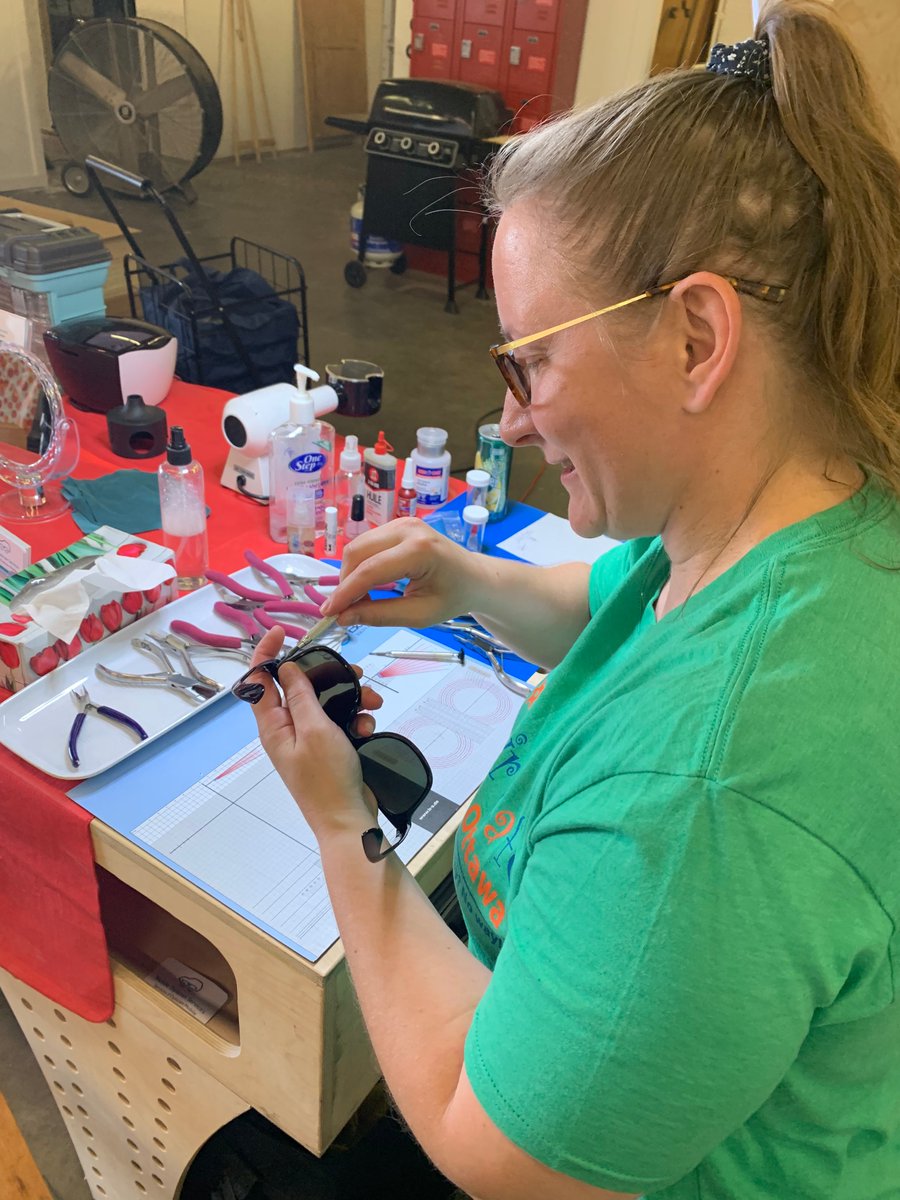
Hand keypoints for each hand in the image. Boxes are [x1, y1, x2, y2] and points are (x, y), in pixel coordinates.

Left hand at [246, 627, 382, 839]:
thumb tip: (285, 668)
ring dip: (349, 697)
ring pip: (325, 701)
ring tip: (371, 701)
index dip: (266, 652)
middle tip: (352, 670)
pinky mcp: (329, 747)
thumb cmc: (327, 781)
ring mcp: (308, 739)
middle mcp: (287, 729)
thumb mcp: (314, 730)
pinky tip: (368, 725)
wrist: (348, 820)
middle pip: (300, 686)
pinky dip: (356, 718)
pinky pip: (340, 720)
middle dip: (327, 675)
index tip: (283, 630)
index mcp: (273, 725)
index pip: (259, 680)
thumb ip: (300, 696)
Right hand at [321, 518, 481, 628]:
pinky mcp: (396, 524)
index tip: (328, 613)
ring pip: (357, 546)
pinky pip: (366, 544)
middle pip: (357, 552)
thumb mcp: (419, 615)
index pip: (370, 571)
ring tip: (358, 601)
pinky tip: (366, 586)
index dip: (345, 593)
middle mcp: (407, 528)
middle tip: (343, 611)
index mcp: (419, 550)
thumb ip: (380, 615)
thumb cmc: (453, 597)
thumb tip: (343, 617)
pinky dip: (359, 566)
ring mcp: (401, 522)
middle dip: (344, 582)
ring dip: (350, 574)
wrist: (474, 577)